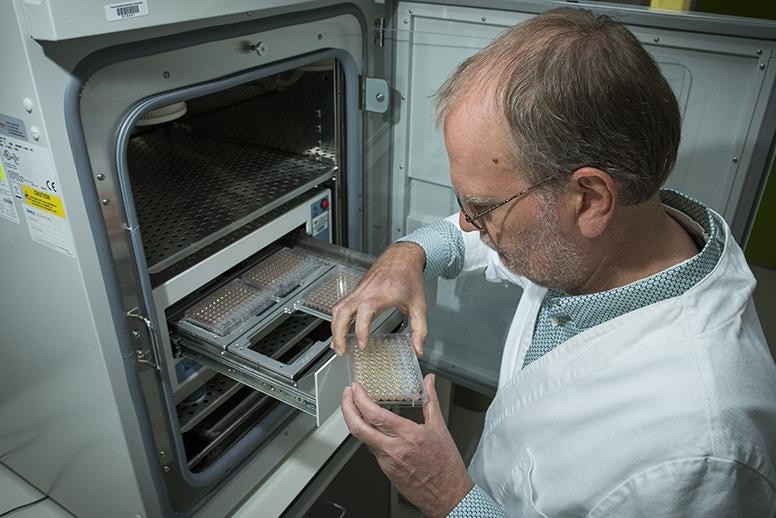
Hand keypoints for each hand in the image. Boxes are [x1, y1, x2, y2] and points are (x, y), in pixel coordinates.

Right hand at [331, 242, 427, 355]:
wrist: (403, 257)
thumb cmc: (409, 277)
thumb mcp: (419, 305)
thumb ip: (420, 330)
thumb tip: (417, 349)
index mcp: (381, 295)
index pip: (365, 313)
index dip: (361, 330)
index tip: (363, 344)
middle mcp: (366, 292)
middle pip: (343, 312)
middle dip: (338, 333)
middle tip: (341, 351)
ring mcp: (359, 291)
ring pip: (338, 309)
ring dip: (335, 328)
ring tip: (337, 345)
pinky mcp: (356, 291)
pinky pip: (341, 305)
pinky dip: (338, 319)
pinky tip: (340, 330)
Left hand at [341, 374, 473, 516]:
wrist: (447, 495)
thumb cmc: (446, 465)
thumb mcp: (440, 427)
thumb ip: (431, 400)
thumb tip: (429, 381)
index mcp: (408, 435)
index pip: (374, 414)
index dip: (360, 399)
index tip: (357, 388)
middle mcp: (394, 449)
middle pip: (358, 427)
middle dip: (346, 408)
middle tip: (347, 394)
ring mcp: (387, 462)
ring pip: (362, 439)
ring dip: (356, 421)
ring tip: (358, 407)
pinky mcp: (385, 471)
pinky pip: (372, 450)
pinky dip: (370, 436)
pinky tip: (374, 429)